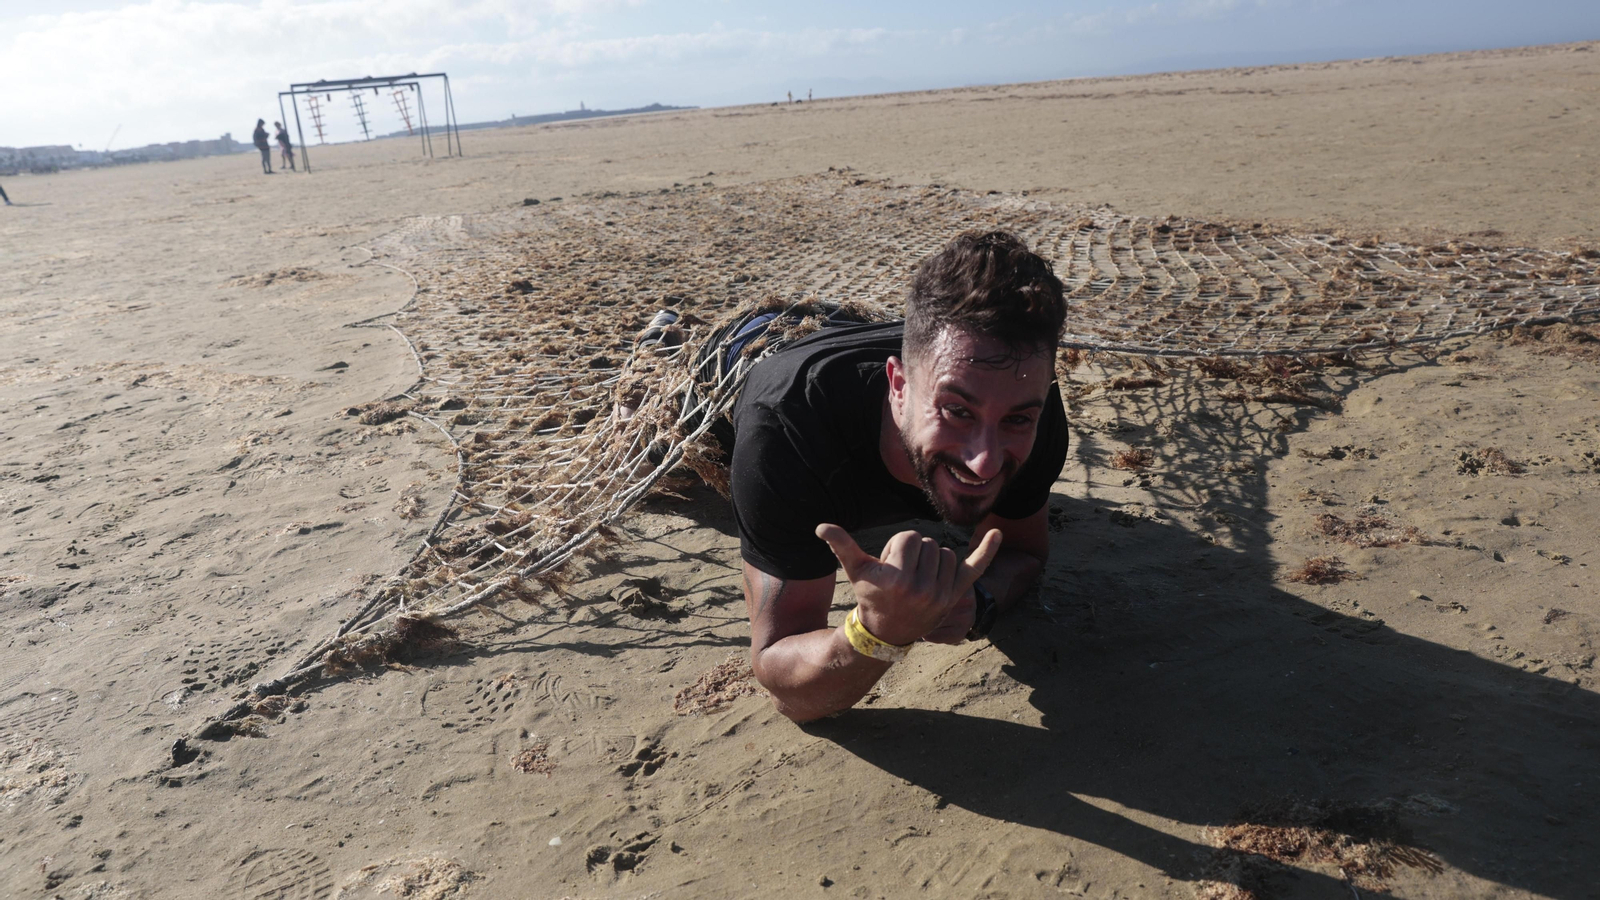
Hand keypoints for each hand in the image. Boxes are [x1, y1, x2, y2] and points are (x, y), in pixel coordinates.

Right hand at [815, 524, 1000, 645]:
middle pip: (928, 543)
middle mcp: (922, 588)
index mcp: (897, 578)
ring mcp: (942, 593)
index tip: (888, 568)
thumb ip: (842, 546)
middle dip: (914, 554)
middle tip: (902, 577)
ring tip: (918, 579)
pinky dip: (988, 550)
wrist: (887, 631)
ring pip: (946, 553)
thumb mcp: (855, 571)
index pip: (909, 538)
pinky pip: (976, 567)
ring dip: (932, 560)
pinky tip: (997, 534)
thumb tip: (821, 526)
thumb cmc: (870, 595)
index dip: (896, 547)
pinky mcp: (955, 595)